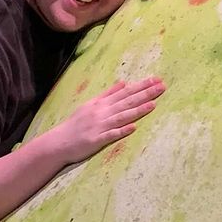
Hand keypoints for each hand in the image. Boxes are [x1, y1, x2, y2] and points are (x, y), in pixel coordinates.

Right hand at [50, 79, 164, 164]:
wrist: (59, 141)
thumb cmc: (76, 124)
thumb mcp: (91, 104)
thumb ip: (108, 94)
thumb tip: (123, 83)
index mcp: (101, 103)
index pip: (125, 92)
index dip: (141, 86)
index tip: (156, 79)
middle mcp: (101, 112)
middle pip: (126, 102)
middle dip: (145, 94)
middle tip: (162, 86)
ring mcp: (99, 126)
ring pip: (121, 116)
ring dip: (137, 110)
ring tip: (153, 104)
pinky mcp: (96, 140)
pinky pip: (110, 135)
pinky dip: (121, 131)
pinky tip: (133, 128)